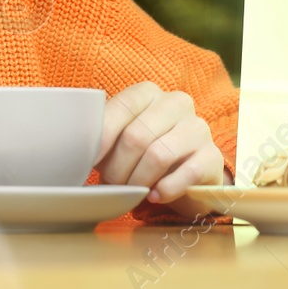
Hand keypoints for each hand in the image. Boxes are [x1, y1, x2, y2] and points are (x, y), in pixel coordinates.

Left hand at [95, 81, 225, 216]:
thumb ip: (102, 138)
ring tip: (132, 192)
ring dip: (139, 180)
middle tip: (111, 185)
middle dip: (118, 167)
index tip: (88, 161)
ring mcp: (198, 128)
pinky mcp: (212, 156)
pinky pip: (187, 173)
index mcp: (148, 92)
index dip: (102, 137)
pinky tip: (155, 196)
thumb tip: (75, 151)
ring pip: (158, 155)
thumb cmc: (144, 155)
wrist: (187, 178)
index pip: (121, 107)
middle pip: (137, 135)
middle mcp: (176, 103)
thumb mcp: (121, 141)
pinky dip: (166, 189)